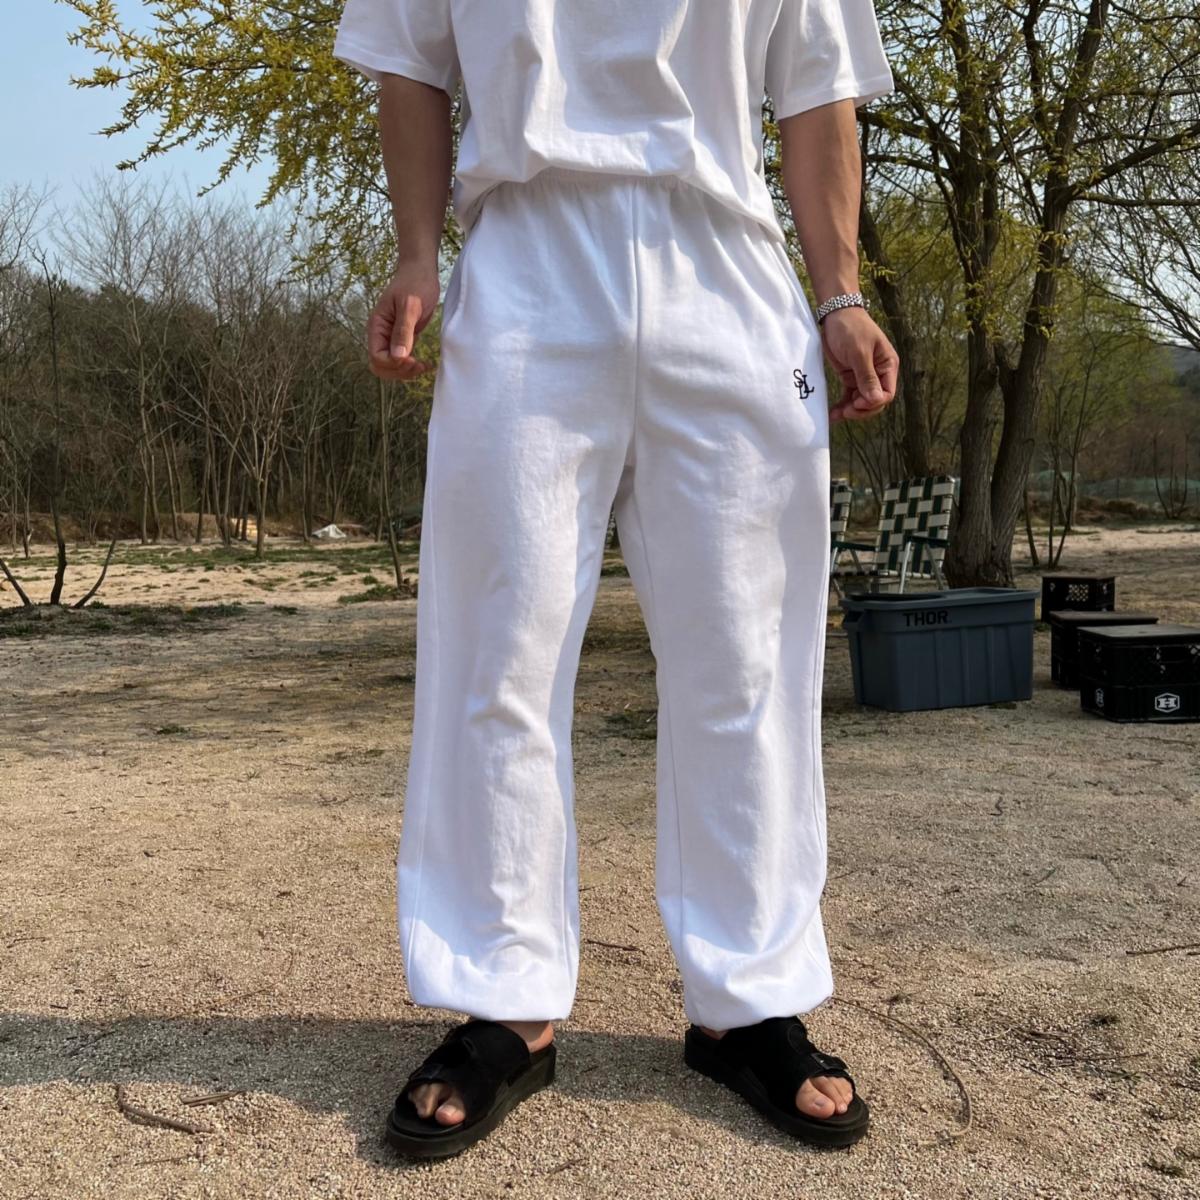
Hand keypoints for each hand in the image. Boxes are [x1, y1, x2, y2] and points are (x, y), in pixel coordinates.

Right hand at [367, 258, 441, 380]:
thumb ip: (403, 330)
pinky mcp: (403, 338)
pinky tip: (426, 364)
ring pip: (391, 366)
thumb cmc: (415, 283)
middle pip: (381, 366)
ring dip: (405, 372)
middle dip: (398, 371)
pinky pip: (402, 359)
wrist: (421, 270)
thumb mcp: (410, 305)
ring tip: (423, 366)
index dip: (393, 364)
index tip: (412, 359)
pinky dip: (411, 366)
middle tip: (418, 365)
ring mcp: (391, 337)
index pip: (376, 357)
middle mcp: (381, 334)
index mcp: (377, 326)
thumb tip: (398, 356)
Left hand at [818, 306, 898, 422]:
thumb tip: (876, 400)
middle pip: (874, 401)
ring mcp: (864, 376)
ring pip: (861, 401)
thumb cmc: (851, 328)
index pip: (887, 394)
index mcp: (888, 366)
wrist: (835, 315)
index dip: (873, 403)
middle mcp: (878, 373)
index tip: (857, 403)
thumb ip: (867, 376)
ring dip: (850, 410)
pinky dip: (842, 405)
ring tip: (836, 415)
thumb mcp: (859, 352)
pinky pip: (849, 396)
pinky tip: (833, 414)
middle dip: (861, 409)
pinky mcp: (850, 377)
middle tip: (845, 412)